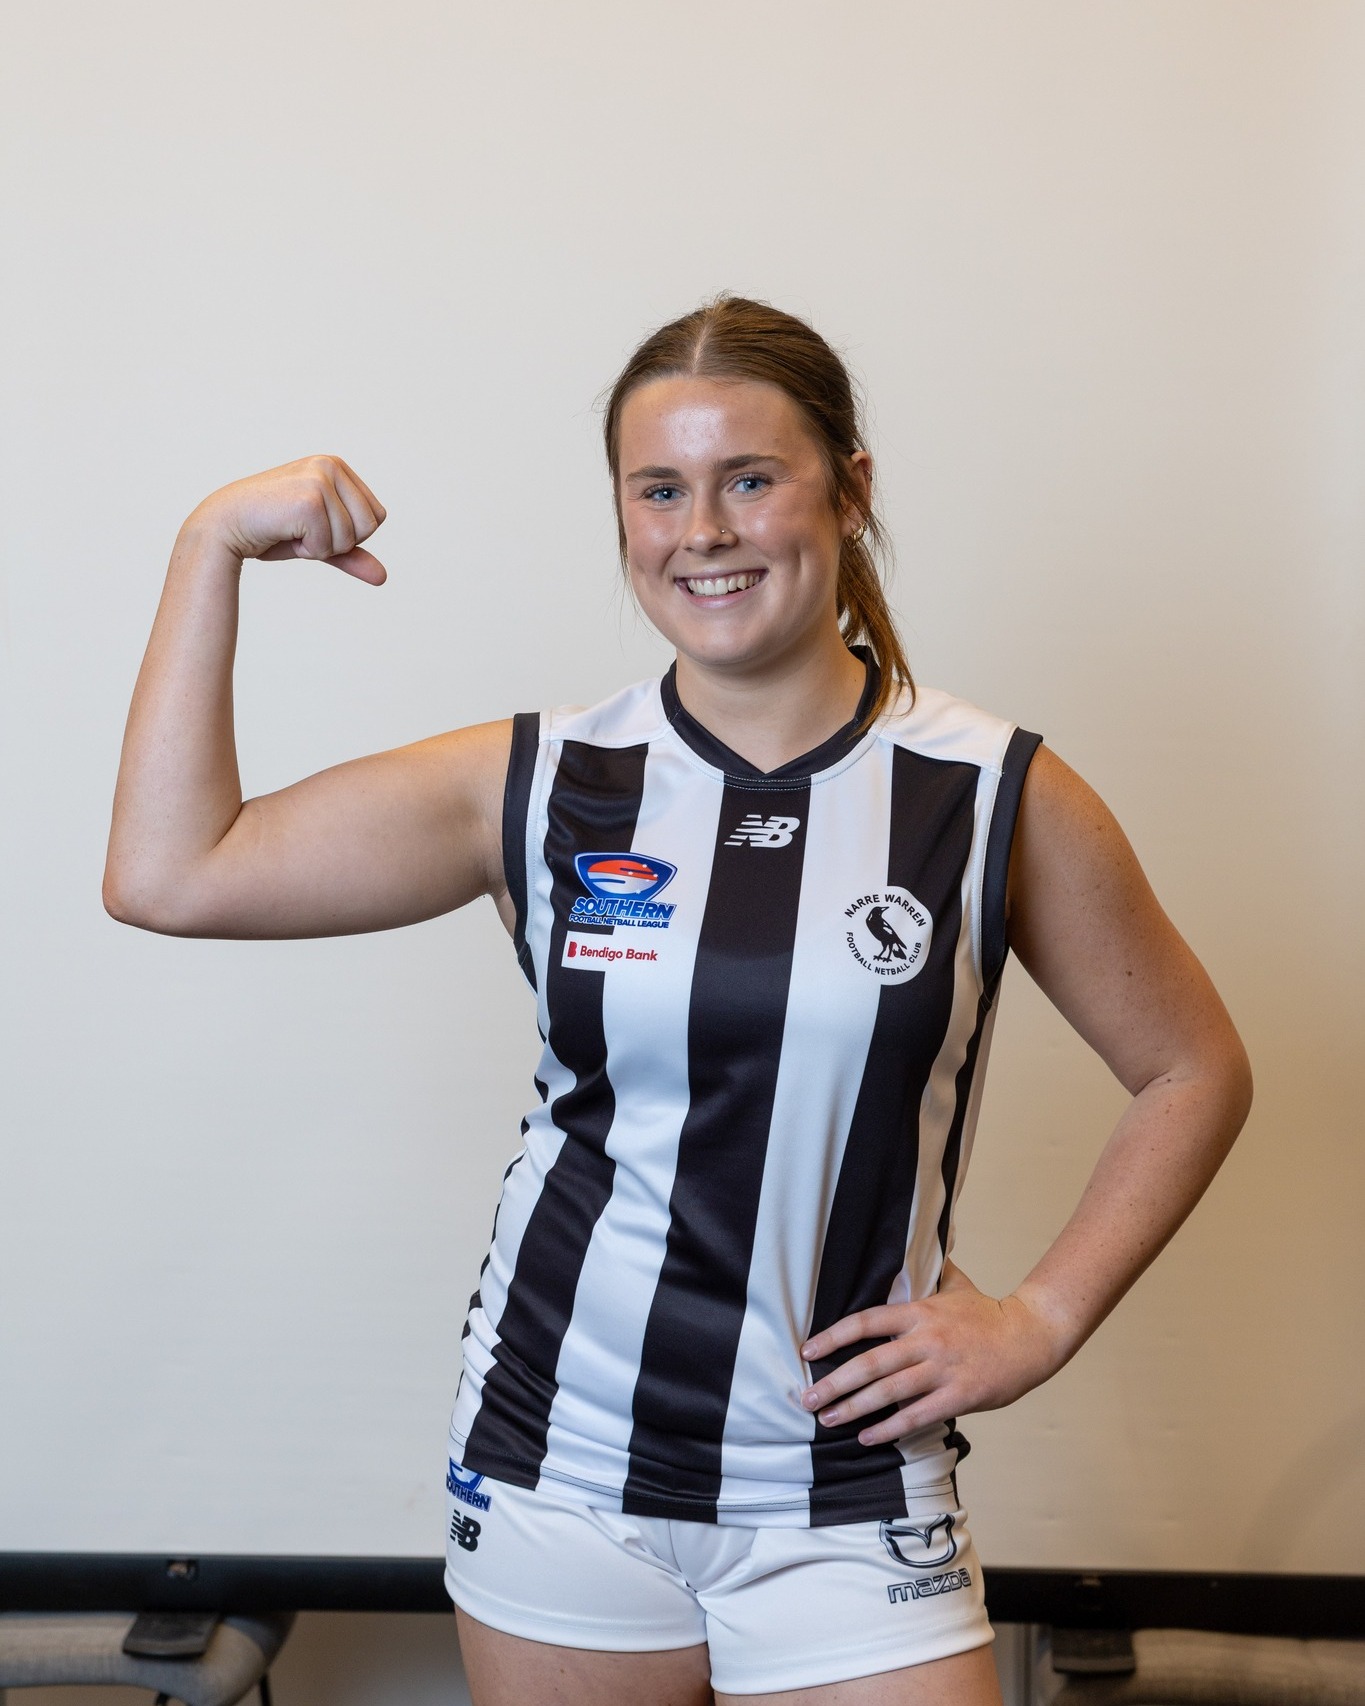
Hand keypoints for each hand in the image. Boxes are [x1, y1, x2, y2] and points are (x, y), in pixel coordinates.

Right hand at [183, 455, 387, 583]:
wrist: (226, 525)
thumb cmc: (271, 529)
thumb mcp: (319, 540)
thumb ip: (351, 553)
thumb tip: (383, 578)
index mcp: (336, 466)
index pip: (377, 516)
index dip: (349, 534)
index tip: (315, 525)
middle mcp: (330, 466)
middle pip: (371, 526)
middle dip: (339, 542)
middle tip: (303, 531)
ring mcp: (320, 479)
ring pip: (351, 538)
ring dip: (321, 547)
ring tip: (292, 530)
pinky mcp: (309, 499)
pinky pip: (330, 545)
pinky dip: (308, 551)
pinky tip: (284, 533)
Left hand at [798, 1261, 1065, 1446]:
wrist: (1031, 1337)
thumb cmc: (989, 1314)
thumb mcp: (955, 1285)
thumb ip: (928, 1272)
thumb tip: (912, 1245)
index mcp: (920, 1311)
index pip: (866, 1322)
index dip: (833, 1337)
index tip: (808, 1350)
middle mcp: (926, 1340)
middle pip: (870, 1363)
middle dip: (834, 1383)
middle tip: (807, 1398)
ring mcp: (942, 1369)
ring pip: (888, 1392)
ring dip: (854, 1408)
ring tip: (828, 1419)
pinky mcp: (958, 1396)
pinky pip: (916, 1416)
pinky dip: (889, 1428)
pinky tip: (868, 1436)